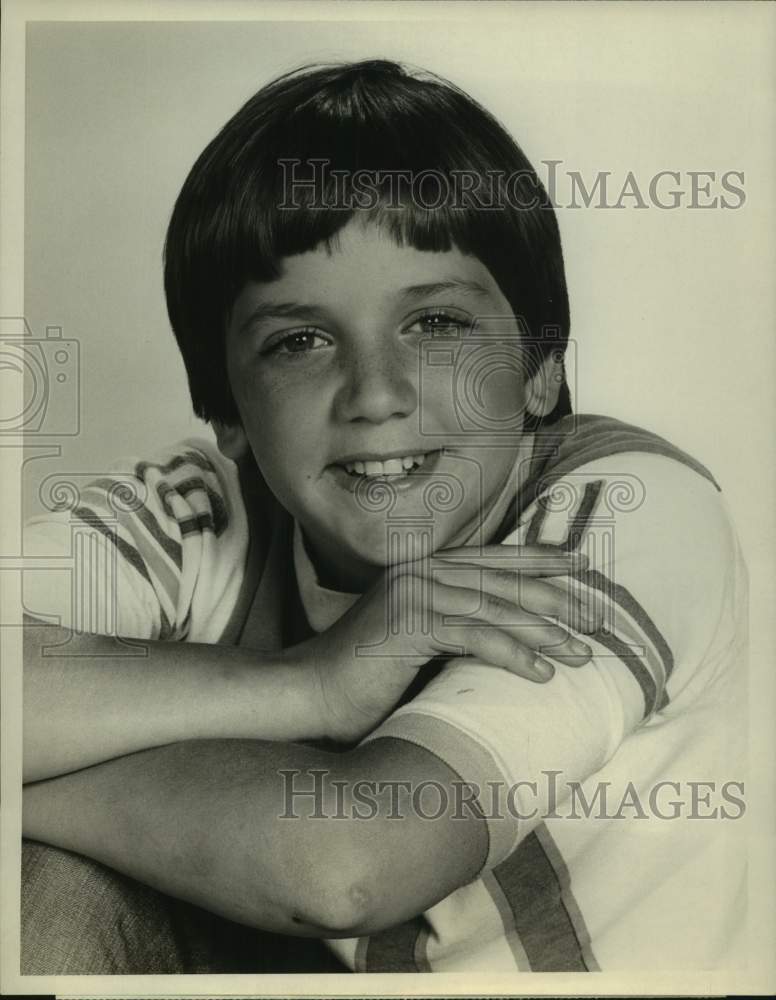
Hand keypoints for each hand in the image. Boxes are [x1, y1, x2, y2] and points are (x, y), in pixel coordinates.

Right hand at [285, 544, 600, 742]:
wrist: (308, 692)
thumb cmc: (362, 676)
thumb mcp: (416, 642)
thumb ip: (453, 628)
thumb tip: (506, 637)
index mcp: (423, 570)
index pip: (492, 560)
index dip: (538, 559)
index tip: (579, 564)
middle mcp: (421, 573)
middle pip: (502, 580)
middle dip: (556, 597)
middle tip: (598, 614)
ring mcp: (413, 594)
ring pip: (495, 607)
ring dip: (545, 631)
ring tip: (582, 653)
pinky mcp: (409, 623)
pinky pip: (474, 636)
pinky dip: (513, 654)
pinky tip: (542, 673)